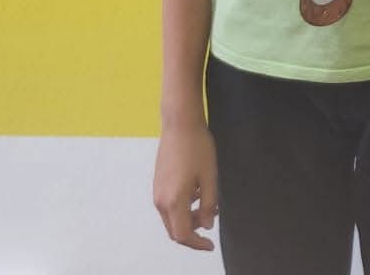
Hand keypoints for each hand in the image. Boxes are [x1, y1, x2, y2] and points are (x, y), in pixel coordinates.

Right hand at [152, 123, 218, 250]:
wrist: (180, 125)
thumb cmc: (198, 148)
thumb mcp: (210, 178)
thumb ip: (208, 204)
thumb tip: (206, 226)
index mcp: (174, 201)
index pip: (182, 234)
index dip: (197, 244)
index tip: (211, 244)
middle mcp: (161, 201)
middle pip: (174, 230)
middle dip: (193, 231)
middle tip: (211, 219)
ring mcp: (157, 192)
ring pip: (171, 218)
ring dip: (189, 218)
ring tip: (209, 204)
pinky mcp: (158, 184)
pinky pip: (169, 205)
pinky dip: (183, 208)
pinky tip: (198, 193)